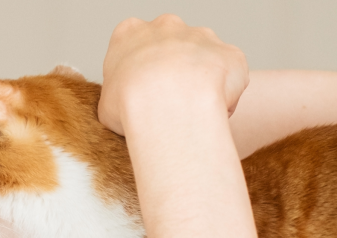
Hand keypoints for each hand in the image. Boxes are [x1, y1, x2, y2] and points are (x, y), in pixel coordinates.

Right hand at [99, 14, 247, 135]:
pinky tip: (214, 112)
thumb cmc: (132, 105)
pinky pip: (231, 75)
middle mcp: (167, 26)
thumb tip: (127, 111)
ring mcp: (201, 35)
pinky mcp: (230, 53)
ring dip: (203, 82)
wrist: (168, 105)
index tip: (144, 95)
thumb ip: (119, 97)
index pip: (136, 46)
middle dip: (175, 71)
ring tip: (194, 112)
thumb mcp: (106, 104)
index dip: (142, 74)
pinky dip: (227, 93)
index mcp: (131, 32)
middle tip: (171, 103)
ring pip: (205, 59)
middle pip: (173, 46)